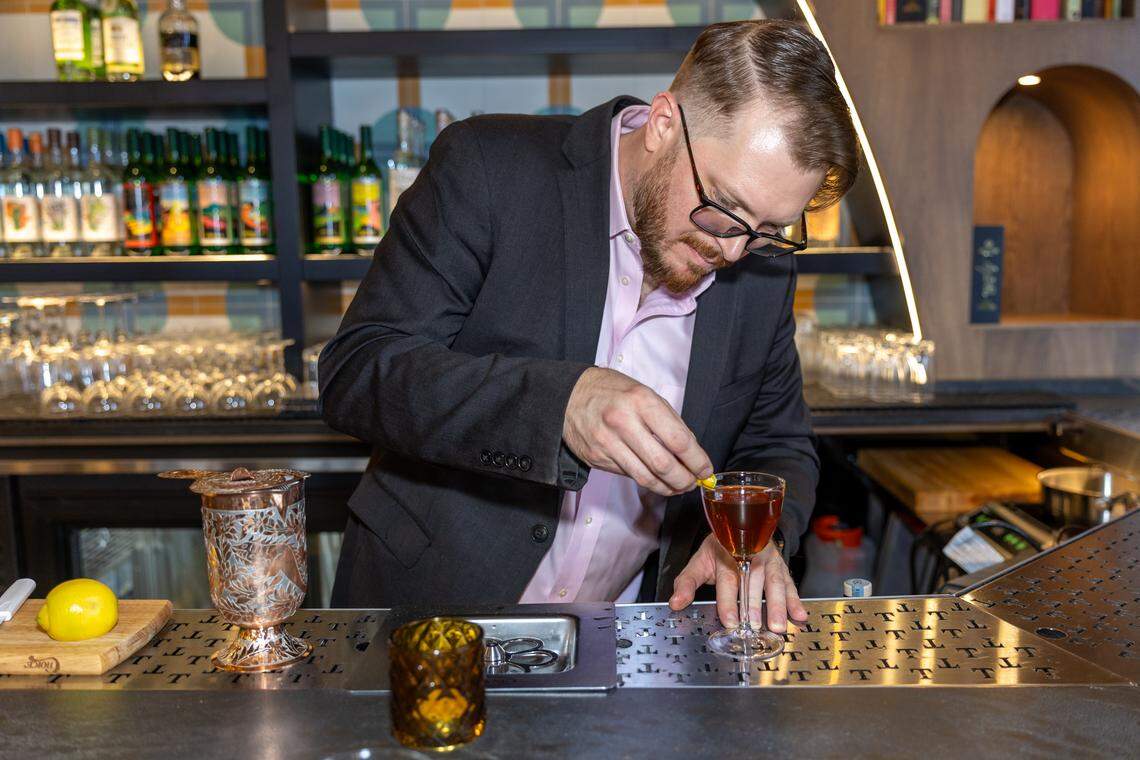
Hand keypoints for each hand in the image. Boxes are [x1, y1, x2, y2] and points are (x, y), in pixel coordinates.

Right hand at [562, 367, 712, 496]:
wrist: (569, 397)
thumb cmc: (613, 393)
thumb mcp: (645, 394)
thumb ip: (669, 421)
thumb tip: (692, 452)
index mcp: (641, 402)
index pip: (678, 440)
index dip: (697, 460)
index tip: (705, 470)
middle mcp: (624, 422)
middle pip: (663, 464)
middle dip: (684, 480)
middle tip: (693, 483)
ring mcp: (608, 443)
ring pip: (646, 477)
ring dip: (668, 487)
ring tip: (678, 486)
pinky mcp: (597, 458)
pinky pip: (629, 476)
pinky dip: (647, 481)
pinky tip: (656, 480)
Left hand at [668, 534, 807, 632]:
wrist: (741, 528)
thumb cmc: (719, 551)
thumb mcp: (699, 562)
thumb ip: (686, 583)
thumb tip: (675, 603)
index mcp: (726, 553)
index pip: (727, 580)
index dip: (728, 601)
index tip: (730, 621)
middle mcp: (749, 555)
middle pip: (753, 582)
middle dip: (755, 606)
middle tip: (756, 626)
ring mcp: (767, 560)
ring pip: (774, 582)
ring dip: (777, 605)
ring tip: (778, 626)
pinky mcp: (781, 566)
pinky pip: (789, 583)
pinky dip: (795, 600)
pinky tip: (799, 615)